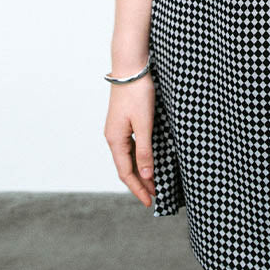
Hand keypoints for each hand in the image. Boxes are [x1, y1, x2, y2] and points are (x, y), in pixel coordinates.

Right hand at [104, 71, 156, 207]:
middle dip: (140, 183)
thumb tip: (146, 174)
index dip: (138, 189)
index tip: (150, 202)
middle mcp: (113, 137)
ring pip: (128, 158)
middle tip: (156, 196)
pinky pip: (130, 147)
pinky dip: (139, 158)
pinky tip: (148, 161)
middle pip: (125, 168)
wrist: (130, 67)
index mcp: (115, 140)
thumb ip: (145, 150)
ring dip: (140, 171)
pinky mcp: (123, 122)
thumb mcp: (144, 123)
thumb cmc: (137, 93)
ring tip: (154, 183)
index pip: (126, 173)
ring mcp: (117, 130)